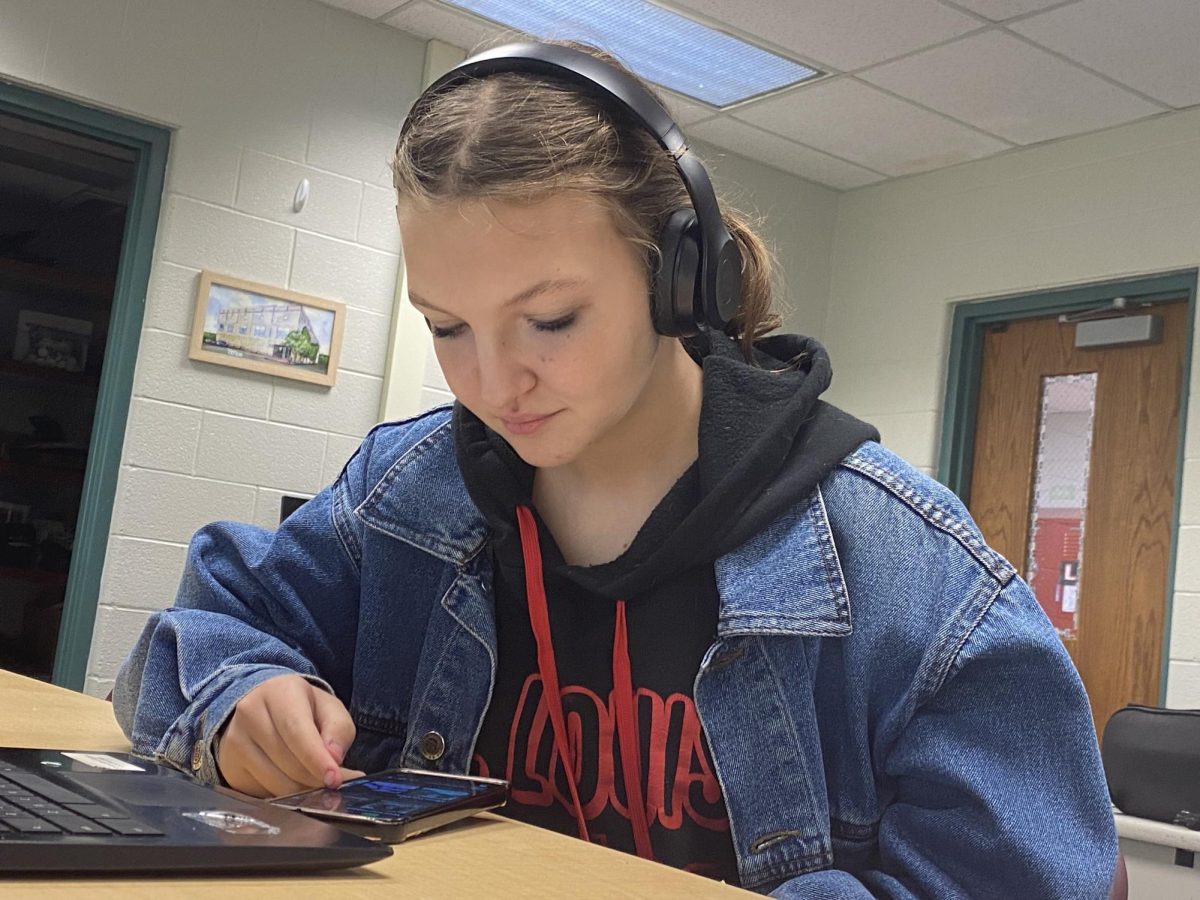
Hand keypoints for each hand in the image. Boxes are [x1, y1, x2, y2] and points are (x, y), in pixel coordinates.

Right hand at [215, 674, 363, 797]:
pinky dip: (284, 795)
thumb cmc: (303, 709)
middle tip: (333, 783)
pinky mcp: (230, 765)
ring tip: (315, 781)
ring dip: (302, 790)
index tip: (334, 779)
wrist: (262, 708)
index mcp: (279, 692)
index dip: (316, 758)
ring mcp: (235, 740)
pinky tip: (292, 781)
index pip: (296, 730)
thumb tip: (334, 760)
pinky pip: (262, 793)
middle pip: (287, 760)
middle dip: (315, 778)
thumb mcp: (329, 710)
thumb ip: (339, 732)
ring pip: (274, 782)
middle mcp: (250, 713)